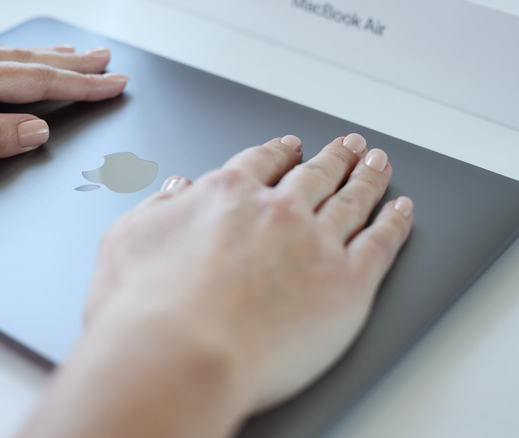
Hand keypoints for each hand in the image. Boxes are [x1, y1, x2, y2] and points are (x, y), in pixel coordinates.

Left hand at [0, 44, 128, 184]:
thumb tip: (36, 130)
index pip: (32, 82)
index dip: (78, 85)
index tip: (112, 84)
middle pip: (23, 60)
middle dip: (70, 63)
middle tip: (106, 61)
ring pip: (1, 56)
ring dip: (43, 57)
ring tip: (72, 55)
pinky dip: (9, 60)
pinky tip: (10, 62)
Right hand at [19, 134, 413, 437]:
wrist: (179, 354)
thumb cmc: (144, 308)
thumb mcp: (126, 241)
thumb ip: (156, 209)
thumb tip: (175, 190)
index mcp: (225, 196)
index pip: (259, 163)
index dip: (278, 152)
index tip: (289, 147)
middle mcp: (276, 211)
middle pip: (313, 174)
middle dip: (332, 157)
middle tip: (347, 146)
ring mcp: (315, 243)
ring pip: (352, 198)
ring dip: (367, 177)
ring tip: (377, 163)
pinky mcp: (346, 284)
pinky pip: (381, 242)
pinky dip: (395, 222)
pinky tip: (401, 210)